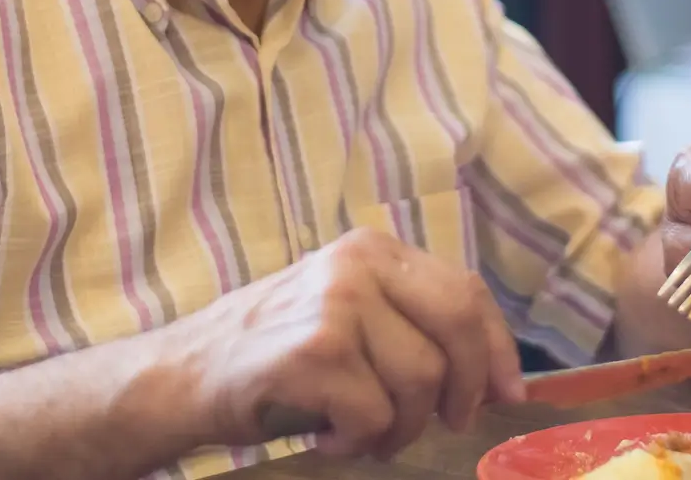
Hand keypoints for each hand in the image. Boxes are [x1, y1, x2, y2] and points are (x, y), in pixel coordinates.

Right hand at [168, 228, 524, 459]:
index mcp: (373, 250)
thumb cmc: (273, 355)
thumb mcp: (346, 313)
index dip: (497, 349)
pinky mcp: (315, 351)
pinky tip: (324, 434)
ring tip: (358, 431)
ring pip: (420, 381)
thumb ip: (410, 322)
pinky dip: (356, 441)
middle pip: (457, 325)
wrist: (183, 376)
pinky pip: (376, 415)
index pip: (465, 292)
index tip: (508, 395)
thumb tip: (493, 375)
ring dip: (399, 428)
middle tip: (445, 423)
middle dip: (464, 388)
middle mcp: (357, 265)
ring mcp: (336, 304)